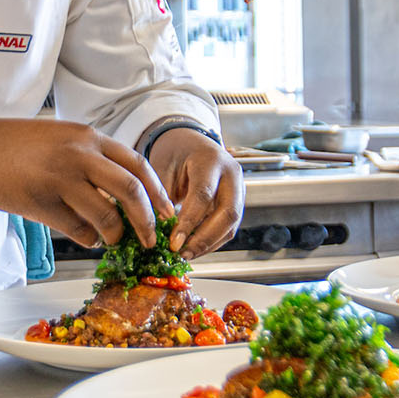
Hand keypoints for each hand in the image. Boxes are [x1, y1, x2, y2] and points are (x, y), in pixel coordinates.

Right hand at [0, 118, 173, 249]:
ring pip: (107, 215)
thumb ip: (91, 158)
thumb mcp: (61, 139)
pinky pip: (78, 230)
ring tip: (110, 240)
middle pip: (132, 190)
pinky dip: (87, 239)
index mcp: (88, 137)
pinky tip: (83, 236)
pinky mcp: (42, 201)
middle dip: (148, 221)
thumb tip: (123, 196)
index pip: (138, 164)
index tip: (166, 213)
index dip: (157, 192)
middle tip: (151, 239)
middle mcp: (80, 154)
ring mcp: (61, 178)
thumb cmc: (15, 147)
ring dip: (115, 235)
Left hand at [147, 129, 242, 258]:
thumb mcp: (162, 167)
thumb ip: (161, 197)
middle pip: (227, 213)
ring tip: (186, 254)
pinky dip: (212, 242)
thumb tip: (159, 230)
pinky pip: (229, 228)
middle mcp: (232, 174)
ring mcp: (239, 189)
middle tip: (182, 253)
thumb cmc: (175, 154)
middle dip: (204, 239)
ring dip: (209, 244)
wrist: (191, 143)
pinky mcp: (237, 203)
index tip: (174, 242)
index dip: (189, 222)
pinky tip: (194, 248)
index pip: (203, 195)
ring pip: (231, 224)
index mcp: (211, 160)